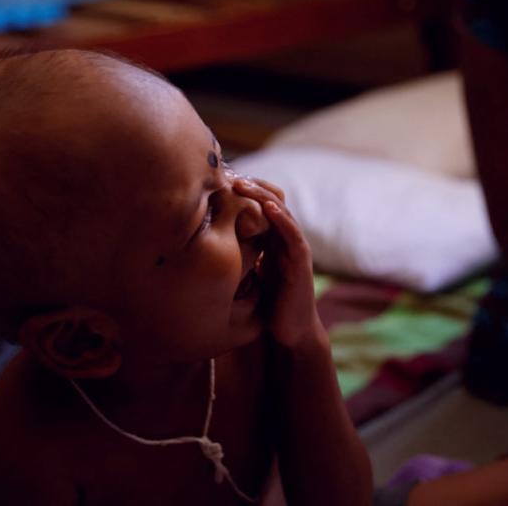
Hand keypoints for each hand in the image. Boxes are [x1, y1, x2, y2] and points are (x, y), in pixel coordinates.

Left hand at [232, 177, 323, 348]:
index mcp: (271, 240)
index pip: (258, 207)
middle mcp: (284, 240)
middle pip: (269, 203)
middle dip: (249, 188)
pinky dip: (282, 219)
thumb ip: (237, 256)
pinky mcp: (302, 262)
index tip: (219, 181)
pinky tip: (268, 208)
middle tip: (227, 176)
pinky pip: (293, 235)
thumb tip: (205, 244)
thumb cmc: (267, 304)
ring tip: (243, 184)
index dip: (242, 193)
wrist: (290, 332)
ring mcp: (295, 249)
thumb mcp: (246, 274)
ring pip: (281, 213)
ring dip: (262, 196)